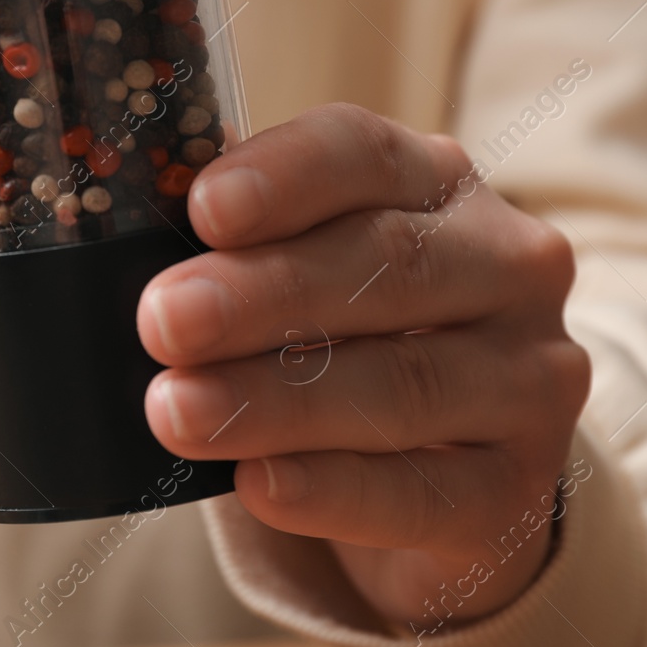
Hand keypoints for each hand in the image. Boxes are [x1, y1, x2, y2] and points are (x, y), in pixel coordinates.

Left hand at [139, 104, 589, 630]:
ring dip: (278, 400)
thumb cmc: (346, 337)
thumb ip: (237, 243)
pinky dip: (333, 490)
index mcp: (436, 182)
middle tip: (162, 321)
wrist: (445, 468)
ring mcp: (529, 377)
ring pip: (403, 383)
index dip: (284, 176)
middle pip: (384, 265)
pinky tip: (260, 486)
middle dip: (260, 295)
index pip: (365, 153)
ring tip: (178, 412)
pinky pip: (423, 493)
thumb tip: (117, 226)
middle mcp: (507, 265)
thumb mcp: (305, 265)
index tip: (202, 208)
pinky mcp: (518, 490)